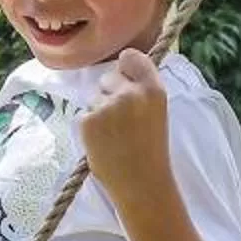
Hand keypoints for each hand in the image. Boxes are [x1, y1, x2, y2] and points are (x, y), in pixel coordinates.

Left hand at [80, 45, 170, 177]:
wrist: (141, 183)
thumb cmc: (151, 150)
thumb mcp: (156, 112)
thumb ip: (140, 89)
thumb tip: (120, 70)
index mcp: (153, 89)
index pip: (130, 57)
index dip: (125, 68)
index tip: (125, 81)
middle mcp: (130, 94)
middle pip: (108, 77)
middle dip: (110, 93)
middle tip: (121, 120)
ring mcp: (107, 107)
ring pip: (94, 97)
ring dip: (99, 111)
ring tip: (114, 135)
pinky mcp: (88, 121)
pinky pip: (84, 114)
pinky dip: (89, 127)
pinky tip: (103, 142)